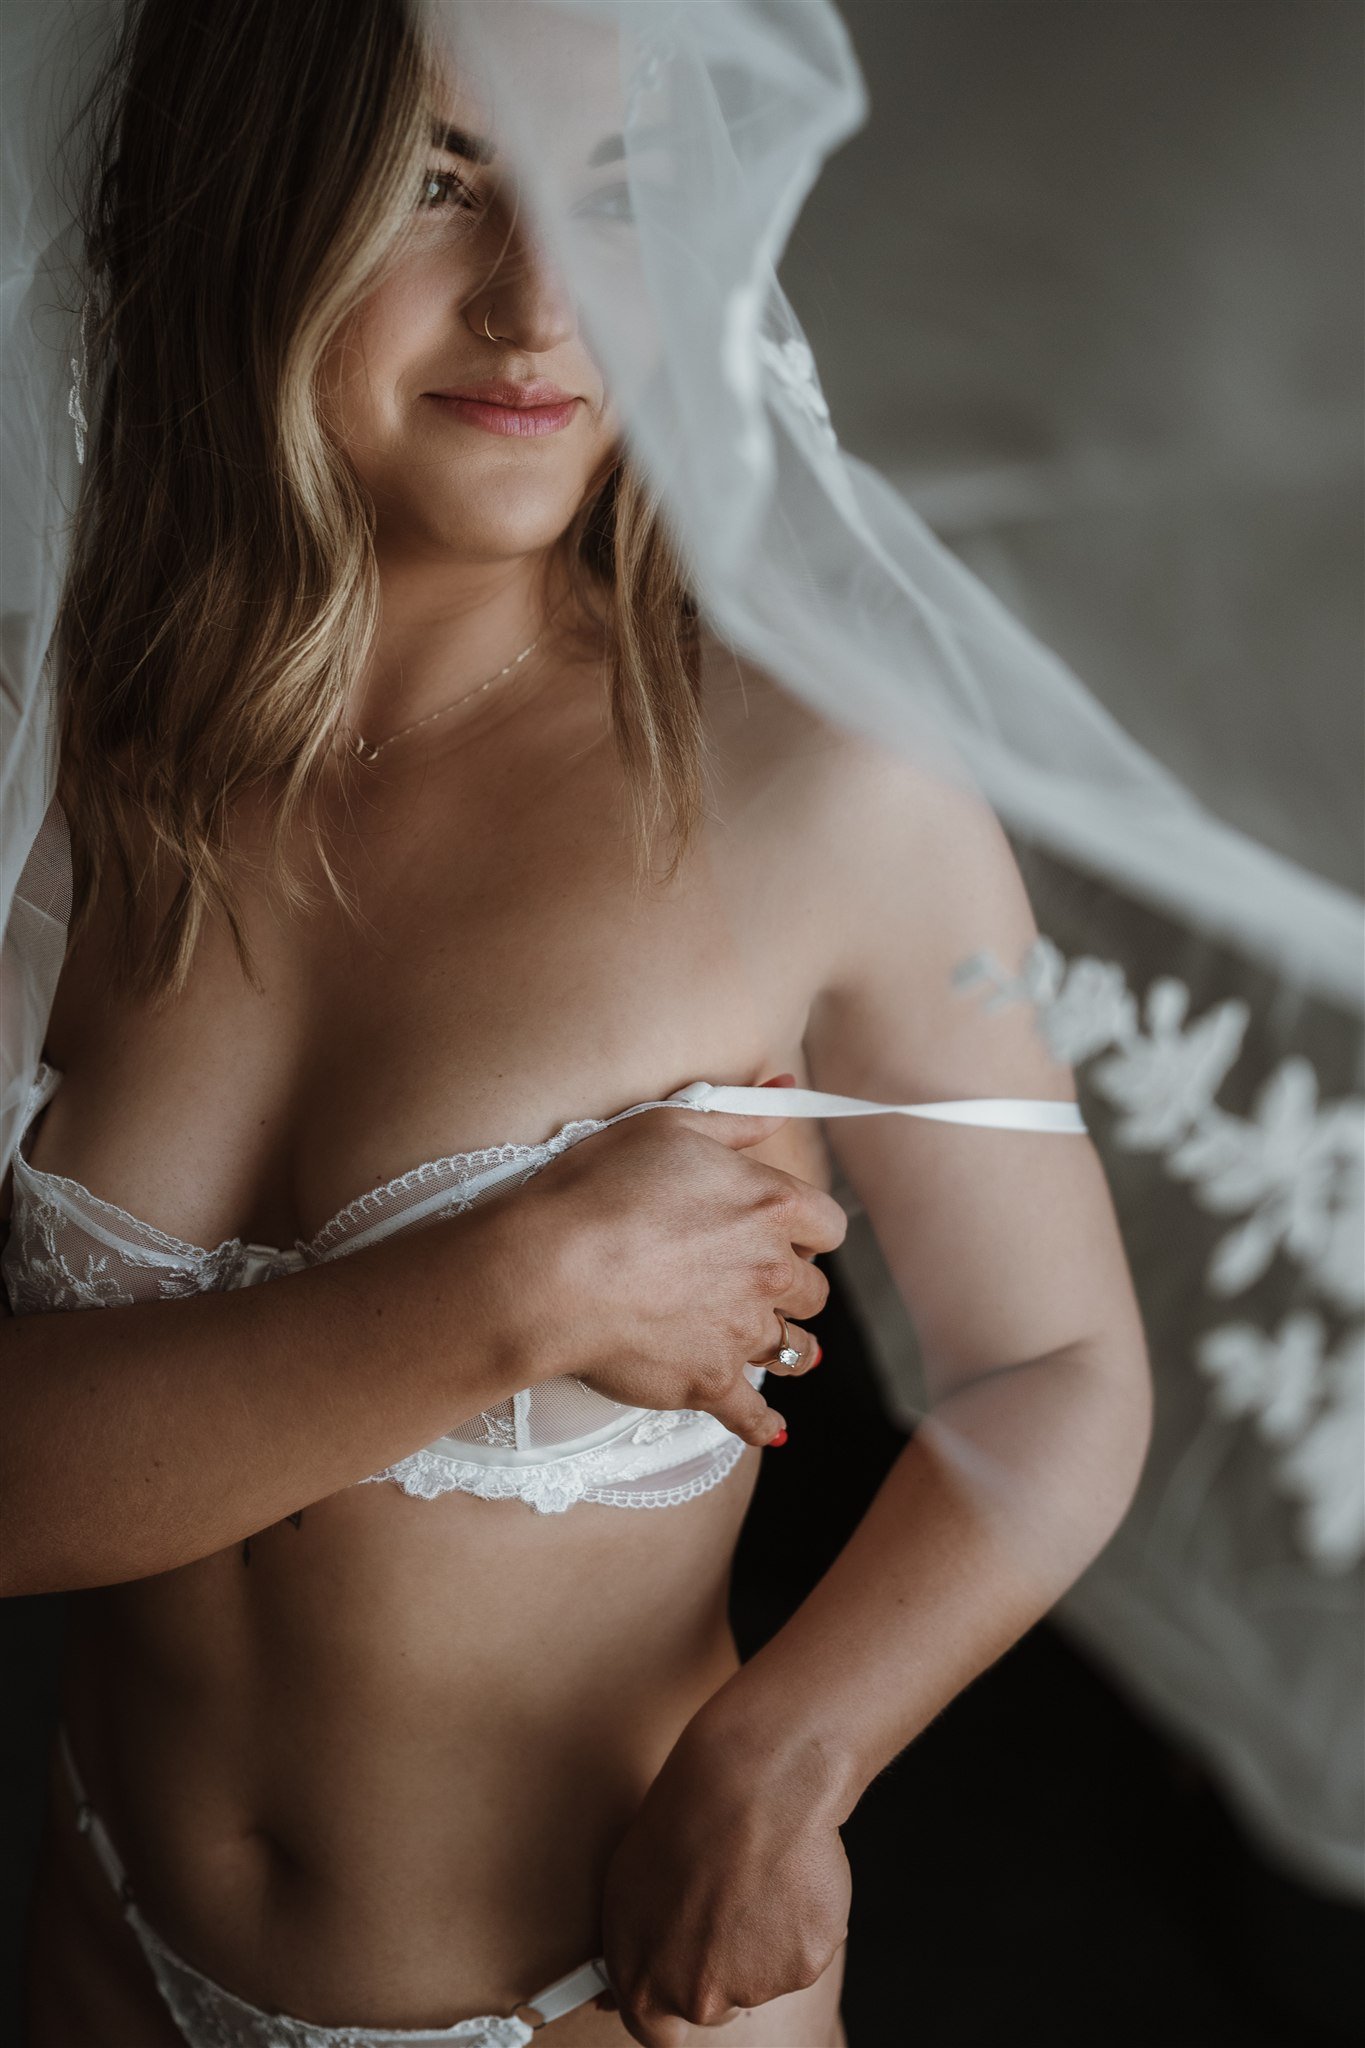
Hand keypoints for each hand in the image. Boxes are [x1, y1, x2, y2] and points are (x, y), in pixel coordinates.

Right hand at [506, 1078, 846, 1448]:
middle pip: (813, 1290)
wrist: (550, 1269)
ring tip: (776, 1348)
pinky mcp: (709, 1381)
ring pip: (794, 1349)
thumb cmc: (599, 1187)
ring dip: (787, 1346)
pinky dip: (763, 1424)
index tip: (786, 1233)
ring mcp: (742, 1331)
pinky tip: (772, 1430)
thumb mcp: (668, 1126)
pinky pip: (752, 1414)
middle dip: (791, 1286)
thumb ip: (737, 1117)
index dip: (806, 1229)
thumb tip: (787, 1090)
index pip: (827, 1225)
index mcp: (769, 1205)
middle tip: (761, 1285)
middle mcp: (769, 1271)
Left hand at [598, 1716, 851, 2043]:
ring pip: (761, 1976)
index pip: (655, 2032)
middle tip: (727, 1900)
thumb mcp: (630, 1885)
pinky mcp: (801, 1966)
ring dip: (763, 1939)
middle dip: (722, 1964)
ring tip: (756, 1874)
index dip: (670, 2002)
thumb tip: (617, 1994)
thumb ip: (634, 1947)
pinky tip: (786, 1875)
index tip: (683, 1974)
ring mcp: (750, 1986)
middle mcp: (693, 1995)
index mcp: (641, 1979)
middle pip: (712, 2006)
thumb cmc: (686, 1817)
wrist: (750, 1781)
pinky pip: (802, 1953)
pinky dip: (799, 1922)